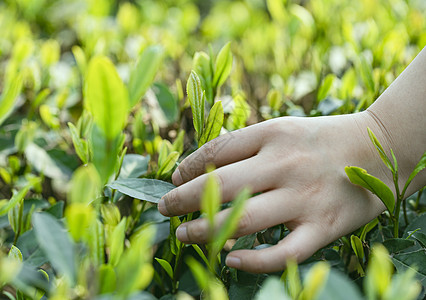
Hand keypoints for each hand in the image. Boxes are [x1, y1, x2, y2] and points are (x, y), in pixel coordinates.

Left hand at [158, 112, 392, 272]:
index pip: (216, 151)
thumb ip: (242, 146)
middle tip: (165, 210)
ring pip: (243, 220)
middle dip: (183, 200)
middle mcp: (285, 165)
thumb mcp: (280, 129)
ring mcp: (305, 198)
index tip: (172, 182)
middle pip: (221, 187)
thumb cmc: (319, 140)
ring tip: (184, 235)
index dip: (186, 168)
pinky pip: (284, 253)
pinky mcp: (324, 227)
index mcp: (272, 135)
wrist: (378, 147)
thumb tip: (197, 168)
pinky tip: (231, 261)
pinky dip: (254, 262)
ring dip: (205, 230)